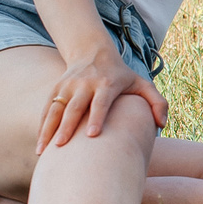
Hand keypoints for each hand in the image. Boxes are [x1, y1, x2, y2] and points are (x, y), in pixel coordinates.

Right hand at [38, 42, 168, 153]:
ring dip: (48, 130)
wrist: (93, 52)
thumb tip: (162, 124)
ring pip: (55, 109)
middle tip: (61, 146)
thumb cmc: (121, 76)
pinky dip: (42, 126)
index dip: (97, 117)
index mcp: (107, 84)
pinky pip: (46, 109)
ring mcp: (68, 86)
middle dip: (67, 126)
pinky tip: (40, 145)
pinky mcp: (55, 89)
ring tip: (43, 151)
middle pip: (74, 107)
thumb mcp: (142, 83)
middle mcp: (85, 84)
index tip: (92, 135)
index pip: (101, 102)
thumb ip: (157, 102)